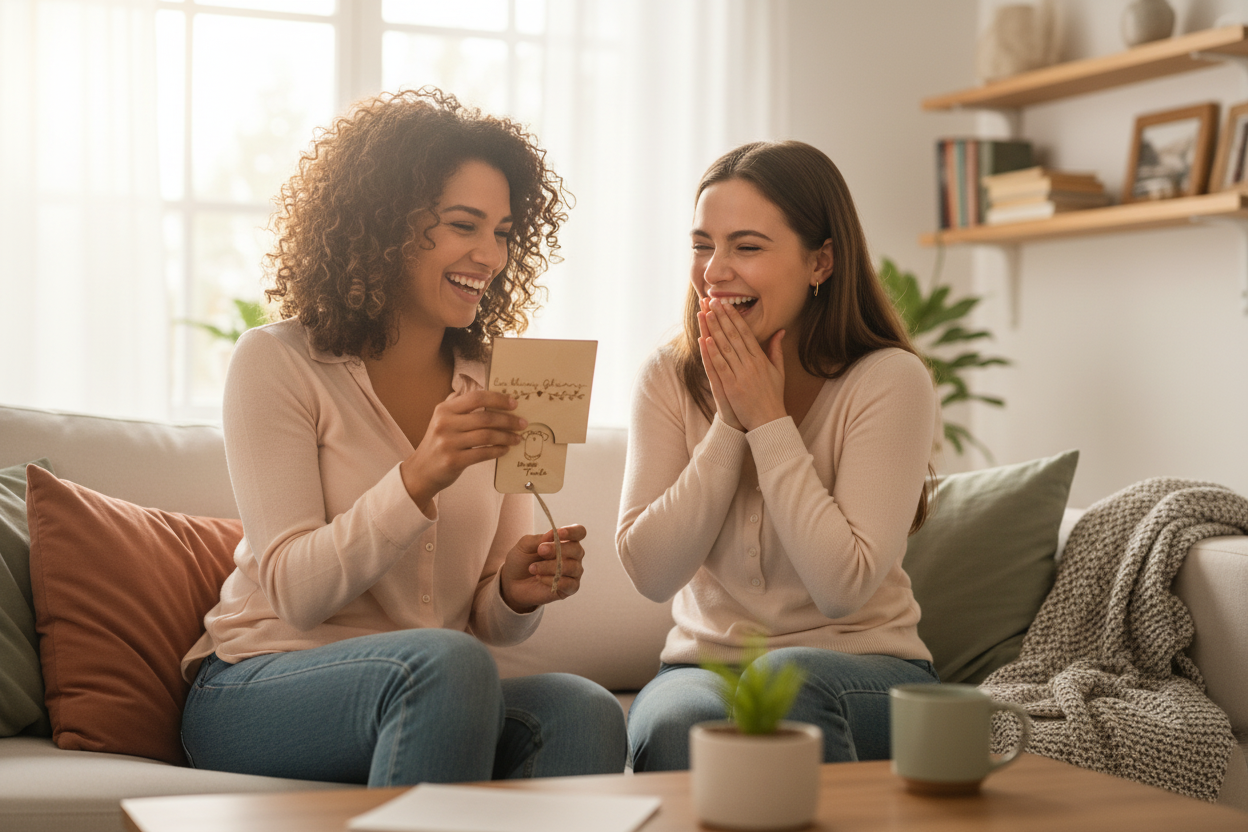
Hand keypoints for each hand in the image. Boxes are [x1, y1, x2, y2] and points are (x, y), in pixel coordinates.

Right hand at [400, 390, 525, 513]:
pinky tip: (505, 450)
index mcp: (444, 409)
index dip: (498, 399)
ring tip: (517, 438)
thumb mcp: (442, 420)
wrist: (420, 472)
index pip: (476, 397)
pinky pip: (483, 454)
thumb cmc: (438, 444)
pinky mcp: (453, 461)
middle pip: (485, 418)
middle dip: (508, 420)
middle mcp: (444, 424)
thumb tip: (490, 396)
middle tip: (522, 423)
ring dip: (506, 436)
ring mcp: (448, 443)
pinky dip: (498, 451)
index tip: (514, 403)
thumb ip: (460, 406)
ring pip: (487, 436)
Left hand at [499, 524, 586, 611]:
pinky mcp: (570, 588)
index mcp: (565, 541)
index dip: (572, 532)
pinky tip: (539, 578)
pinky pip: (569, 584)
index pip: (579, 532)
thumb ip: (539, 539)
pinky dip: (553, 580)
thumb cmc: (521, 561)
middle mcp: (573, 556)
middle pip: (577, 549)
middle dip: (557, 549)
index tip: (559, 533)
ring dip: (550, 566)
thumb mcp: (525, 545)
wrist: (512, 583)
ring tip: (533, 568)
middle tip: (540, 550)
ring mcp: (573, 573)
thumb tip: (553, 534)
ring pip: (572, 567)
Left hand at [703, 297, 786, 430]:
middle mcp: (751, 364)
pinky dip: (713, 353)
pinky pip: (721, 366)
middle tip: (712, 301)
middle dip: (722, 317)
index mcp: (760, 358)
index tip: (726, 304)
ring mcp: (741, 374)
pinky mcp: (732, 386)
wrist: (769, 420)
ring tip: (706, 313)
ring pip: (725, 347)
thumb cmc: (773, 396)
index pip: (746, 332)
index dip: (735, 317)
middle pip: (734, 335)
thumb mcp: (778, 371)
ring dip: (715, 329)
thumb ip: (777, 350)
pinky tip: (706, 340)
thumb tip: (780, 331)